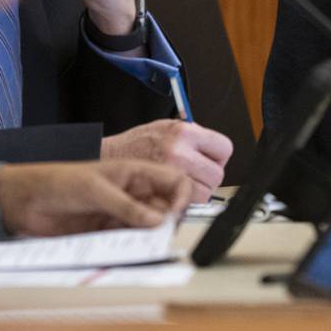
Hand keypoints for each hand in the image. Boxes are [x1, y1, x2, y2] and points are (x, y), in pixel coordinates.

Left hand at [0, 160, 192, 236]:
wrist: (25, 201)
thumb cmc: (59, 182)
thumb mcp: (96, 190)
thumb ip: (127, 207)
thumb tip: (158, 220)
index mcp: (136, 173)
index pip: (174, 181)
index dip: (182, 196)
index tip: (176, 214)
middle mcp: (133, 193)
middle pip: (166, 207)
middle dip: (167, 221)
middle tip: (160, 235)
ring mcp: (121, 213)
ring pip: (149, 227)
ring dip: (149, 236)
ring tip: (141, 244)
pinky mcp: (108, 231)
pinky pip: (129, 240)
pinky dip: (132, 246)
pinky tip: (126, 249)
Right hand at [100, 120, 232, 201]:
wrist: (106, 156)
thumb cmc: (136, 143)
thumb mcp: (166, 127)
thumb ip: (192, 136)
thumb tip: (213, 146)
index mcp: (184, 132)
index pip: (224, 148)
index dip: (219, 156)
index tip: (213, 159)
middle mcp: (180, 151)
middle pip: (217, 174)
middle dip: (209, 176)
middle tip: (196, 174)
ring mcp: (170, 173)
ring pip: (205, 192)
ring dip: (198, 192)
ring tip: (183, 184)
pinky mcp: (161, 191)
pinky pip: (187, 203)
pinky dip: (184, 202)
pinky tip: (173, 192)